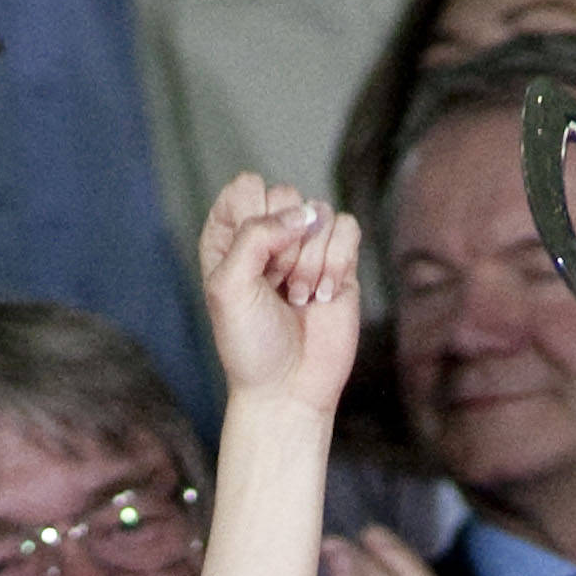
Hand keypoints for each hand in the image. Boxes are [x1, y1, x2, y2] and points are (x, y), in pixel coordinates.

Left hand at [197, 176, 361, 417]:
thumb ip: (254, 236)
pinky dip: (336, 263)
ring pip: (318, 213)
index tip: (249, 262)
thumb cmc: (249, 342)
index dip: (252, 217)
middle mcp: (268, 235)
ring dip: (309, 261)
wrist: (288, 388)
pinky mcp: (340, 263)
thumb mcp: (228, 286)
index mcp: (230, 235)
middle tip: (274, 284)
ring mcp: (306, 248)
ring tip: (298, 297)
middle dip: (282, 242)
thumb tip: (302, 216)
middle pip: (285, 194)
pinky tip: (323, 296)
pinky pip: (347, 228)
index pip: (246, 187)